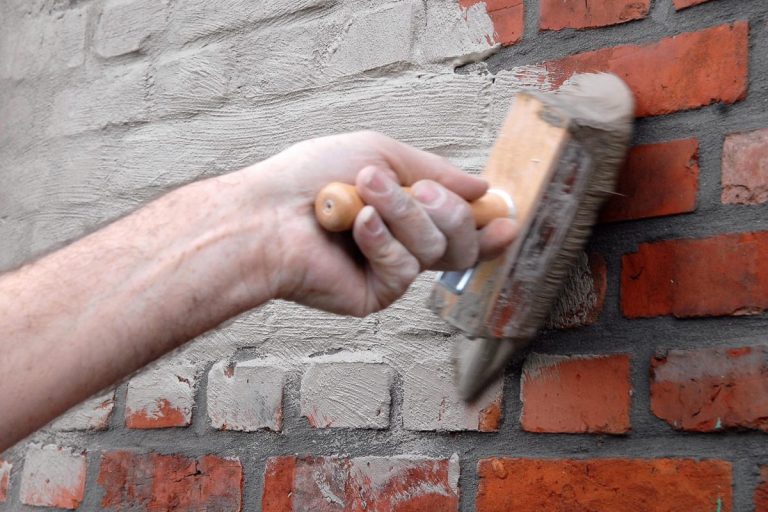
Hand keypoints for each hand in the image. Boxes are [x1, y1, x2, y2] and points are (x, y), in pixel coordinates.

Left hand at [245, 131, 516, 315]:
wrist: (267, 212)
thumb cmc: (312, 176)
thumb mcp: (381, 153)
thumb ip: (435, 171)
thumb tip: (483, 189)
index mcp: (404, 213)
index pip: (458, 227)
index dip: (486, 225)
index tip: (506, 218)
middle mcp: (401, 244)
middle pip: (459, 240)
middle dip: (442, 208)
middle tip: (414, 188)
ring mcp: (389, 271)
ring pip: (436, 249)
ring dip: (404, 212)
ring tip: (364, 191)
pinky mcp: (375, 295)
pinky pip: (404, 268)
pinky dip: (381, 238)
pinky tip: (355, 225)